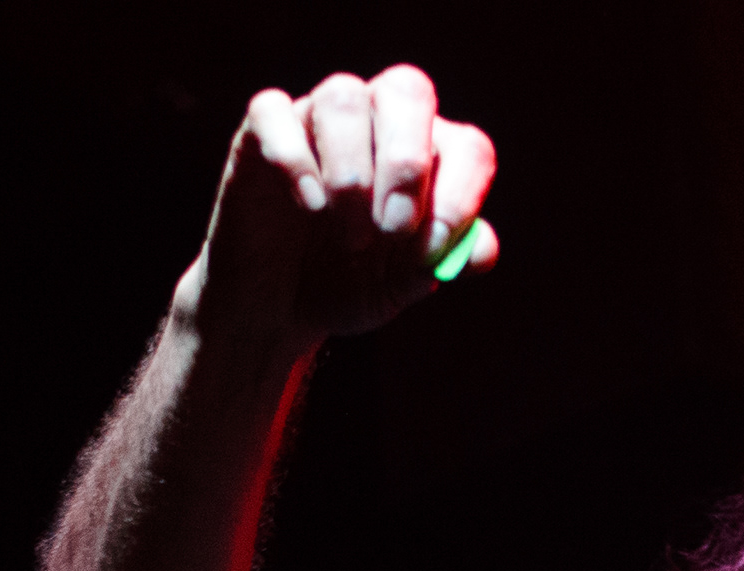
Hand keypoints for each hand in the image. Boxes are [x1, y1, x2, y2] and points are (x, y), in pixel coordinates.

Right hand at [177, 66, 500, 364]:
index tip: (438, 243)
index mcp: (428, 155)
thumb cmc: (350, 283)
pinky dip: (294, 157)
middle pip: (407, 91)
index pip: (466, 146)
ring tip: (350, 237)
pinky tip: (309, 205)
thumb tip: (481, 248)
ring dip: (352, 171)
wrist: (278, 305)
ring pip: (343, 96)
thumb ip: (445, 263)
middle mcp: (378, 121)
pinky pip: (275, 111)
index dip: (461, 192)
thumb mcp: (401, 285)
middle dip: (406, 161)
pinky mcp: (263, 129)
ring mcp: (319, 117)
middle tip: (394, 226)